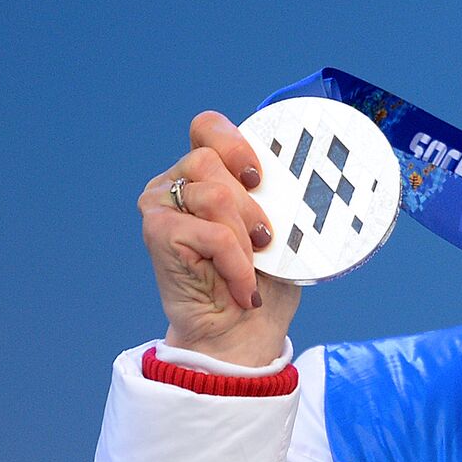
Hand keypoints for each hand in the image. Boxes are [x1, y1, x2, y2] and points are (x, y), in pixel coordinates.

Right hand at [138, 111, 299, 365]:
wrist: (241, 334)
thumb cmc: (263, 282)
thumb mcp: (280, 229)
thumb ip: (276, 195)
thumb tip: (304, 173)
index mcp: (204, 174)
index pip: (207, 127)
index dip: (234, 142)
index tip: (259, 177)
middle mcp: (175, 183)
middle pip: (211, 160)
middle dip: (250, 206)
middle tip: (263, 241)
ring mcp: (160, 205)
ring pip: (216, 196)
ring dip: (244, 238)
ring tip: (251, 267)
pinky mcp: (157, 232)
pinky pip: (211, 232)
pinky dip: (236, 263)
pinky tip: (241, 287)